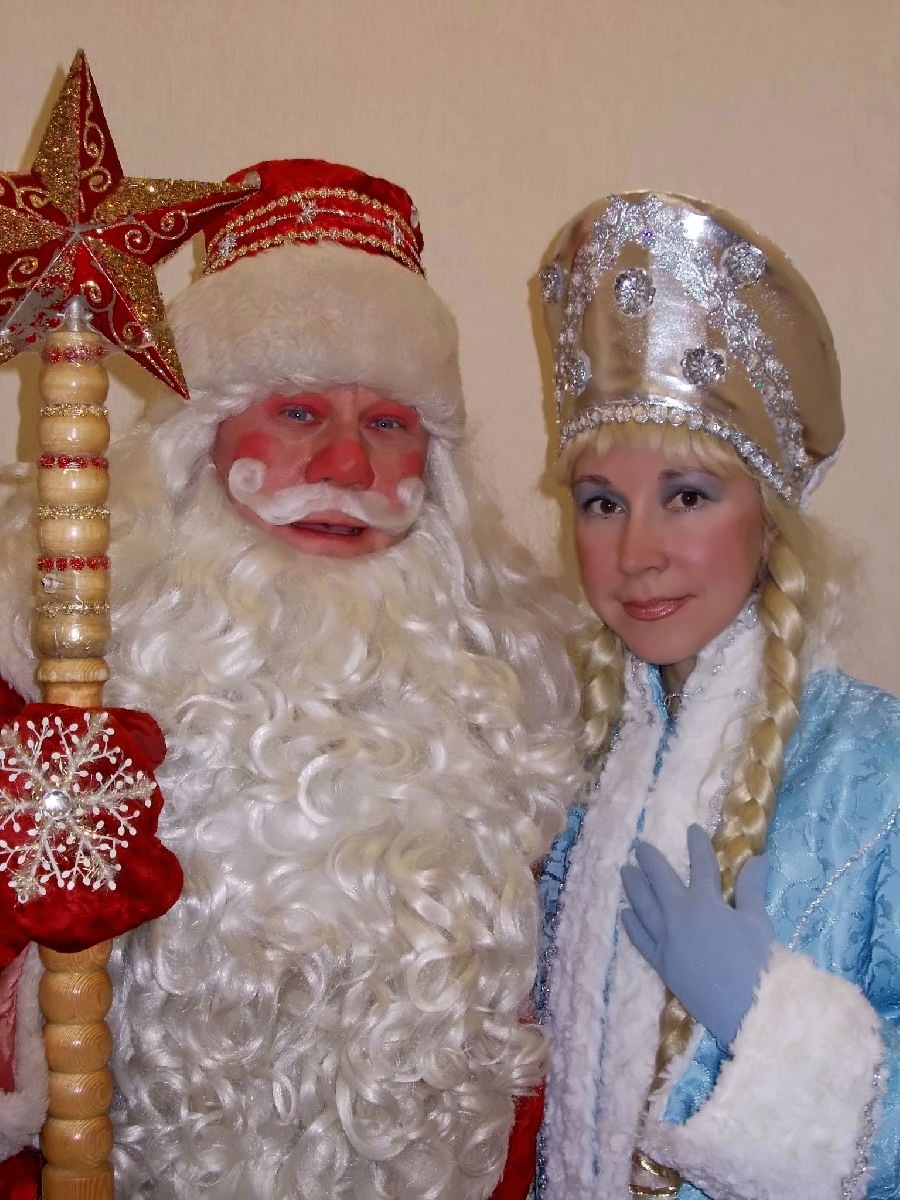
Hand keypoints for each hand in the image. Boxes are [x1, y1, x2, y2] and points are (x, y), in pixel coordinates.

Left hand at [620, 824, 773, 1046]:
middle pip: (660, 880)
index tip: (691, 829)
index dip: (697, 845)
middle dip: (650, 860)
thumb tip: (759, 858)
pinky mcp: (660, 962)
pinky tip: (625, 913)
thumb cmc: (757, 964)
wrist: (745, 1009)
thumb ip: (752, 889)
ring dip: (634, 886)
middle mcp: (679, 915)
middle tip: (641, 846)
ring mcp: (666, 939)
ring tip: (626, 871)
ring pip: (643, 905)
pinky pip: (640, 938)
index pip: (700, 865)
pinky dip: (631, 923)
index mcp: (705, 902)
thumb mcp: (758, 922)